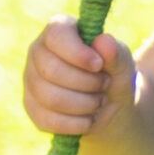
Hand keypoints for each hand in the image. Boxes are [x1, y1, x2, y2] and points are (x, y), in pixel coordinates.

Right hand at [22, 17, 135, 137]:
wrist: (108, 105)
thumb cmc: (113, 74)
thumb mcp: (122, 63)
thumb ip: (116, 52)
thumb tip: (104, 42)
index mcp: (59, 30)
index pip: (56, 36)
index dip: (77, 53)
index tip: (98, 65)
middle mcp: (38, 52)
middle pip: (52, 71)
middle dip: (87, 83)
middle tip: (105, 84)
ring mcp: (31, 80)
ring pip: (51, 98)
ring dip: (84, 104)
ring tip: (99, 101)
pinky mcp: (32, 107)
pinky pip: (49, 120)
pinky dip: (76, 123)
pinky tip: (89, 119)